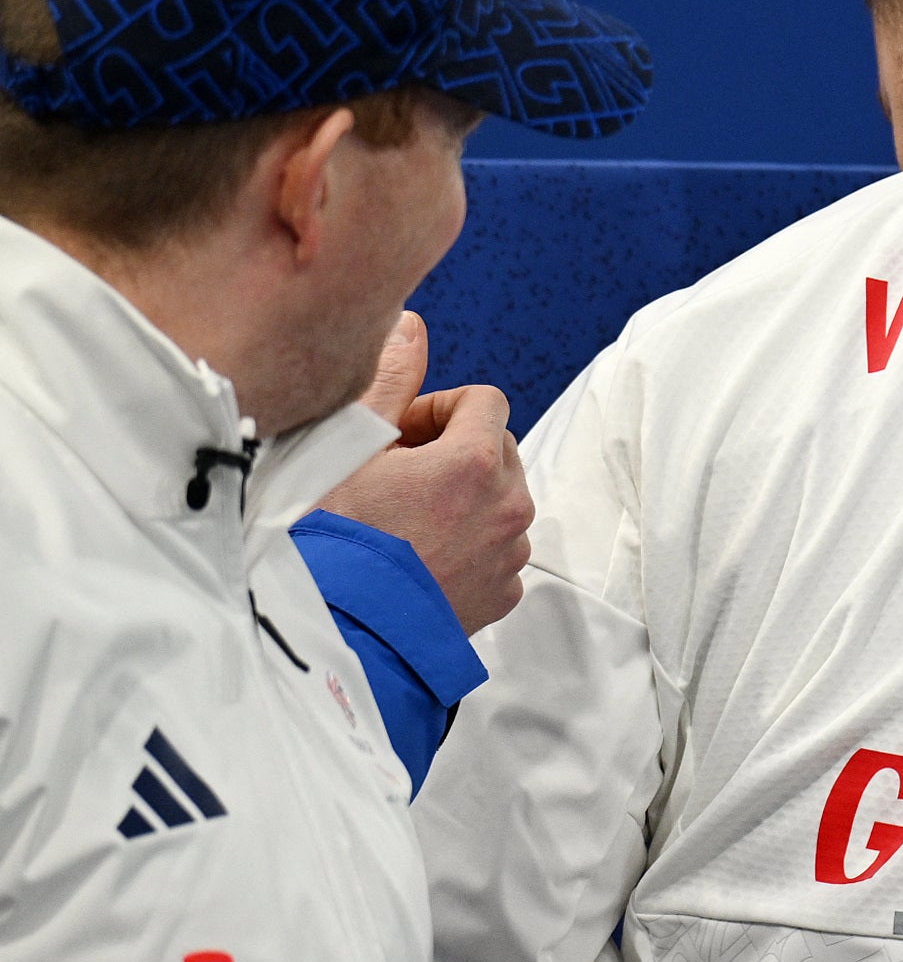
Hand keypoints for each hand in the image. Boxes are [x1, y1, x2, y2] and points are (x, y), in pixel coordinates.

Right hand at [319, 311, 534, 634]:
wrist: (337, 635)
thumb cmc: (333, 541)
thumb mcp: (348, 452)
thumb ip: (389, 382)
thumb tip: (412, 326)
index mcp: (476, 462)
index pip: (486, 401)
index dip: (441, 409)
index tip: (401, 434)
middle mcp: (509, 505)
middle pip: (498, 448)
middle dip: (454, 450)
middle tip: (397, 475)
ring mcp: (510, 553)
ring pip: (500, 499)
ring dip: (464, 497)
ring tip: (404, 519)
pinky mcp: (504, 594)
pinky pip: (498, 548)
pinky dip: (470, 543)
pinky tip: (419, 556)